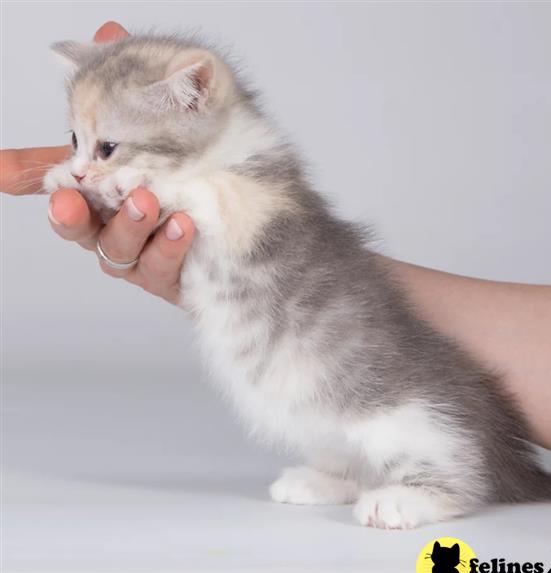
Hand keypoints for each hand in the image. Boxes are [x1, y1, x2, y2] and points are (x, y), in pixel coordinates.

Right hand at [0, 21, 195, 304]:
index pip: (61, 190)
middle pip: (79, 228)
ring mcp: (140, 254)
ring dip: (129, 223)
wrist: (237, 215)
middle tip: (74, 198)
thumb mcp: (154, 125)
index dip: (34, 182)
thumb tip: (109, 30)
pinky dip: (170, 244)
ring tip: (145, 199)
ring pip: (120, 249)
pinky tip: (183, 223)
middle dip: (72, 215)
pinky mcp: (170, 274)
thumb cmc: (182, 172)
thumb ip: (130, 89)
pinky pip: (164, 265)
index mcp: (98, 197)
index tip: (14, 176)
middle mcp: (111, 227)